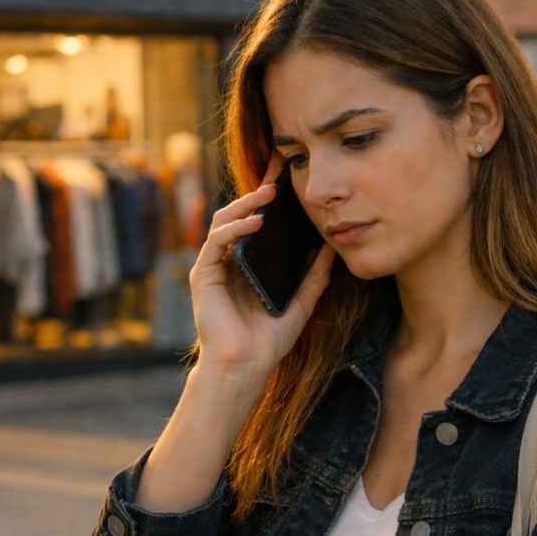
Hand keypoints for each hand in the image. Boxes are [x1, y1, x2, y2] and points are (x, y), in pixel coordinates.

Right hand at [188, 157, 335, 389]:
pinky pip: (216, 241)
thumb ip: (315, 277)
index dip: (270, 194)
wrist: (247, 367)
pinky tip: (255, 222)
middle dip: (259, 188)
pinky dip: (234, 228)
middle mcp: (229, 259)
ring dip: (245, 203)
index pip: (259, 220)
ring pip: (224, 220)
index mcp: (249, 262)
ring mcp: (214, 265)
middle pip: (240, 213)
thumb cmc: (269, 341)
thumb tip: (332, 248)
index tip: (287, 170)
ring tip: (269, 193)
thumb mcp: (302, 303)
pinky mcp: (204, 274)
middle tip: (279, 168)